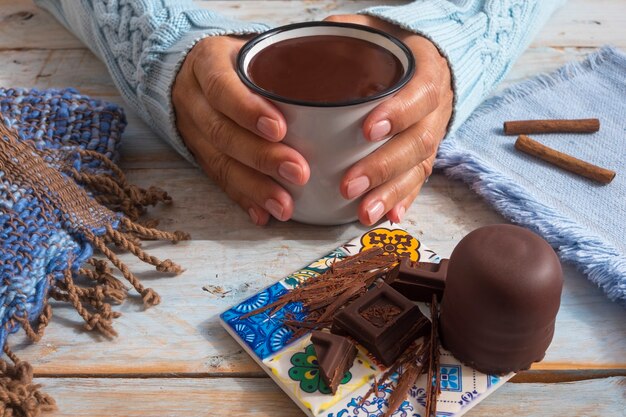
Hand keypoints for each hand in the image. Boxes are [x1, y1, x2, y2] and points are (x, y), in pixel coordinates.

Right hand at [173, 36, 309, 224]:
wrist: (196, 73)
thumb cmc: (242, 60)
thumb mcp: (257, 47)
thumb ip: (290, 58)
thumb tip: (349, 71)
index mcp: (207, 63)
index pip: (222, 87)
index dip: (248, 110)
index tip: (281, 129)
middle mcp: (194, 98)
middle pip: (223, 132)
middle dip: (262, 157)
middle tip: (299, 173)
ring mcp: (193, 130)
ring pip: (219, 164)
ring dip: (254, 188)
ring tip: (284, 206)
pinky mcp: (199, 155)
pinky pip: (219, 181)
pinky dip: (244, 199)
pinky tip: (263, 214)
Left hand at [325, 15, 452, 224]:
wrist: (421, 57)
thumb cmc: (388, 45)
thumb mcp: (368, 29)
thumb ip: (340, 33)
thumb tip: (299, 43)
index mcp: (425, 70)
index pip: (420, 92)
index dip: (399, 113)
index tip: (369, 129)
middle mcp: (435, 106)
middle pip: (420, 141)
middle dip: (384, 166)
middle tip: (349, 185)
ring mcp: (431, 132)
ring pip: (419, 167)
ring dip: (390, 192)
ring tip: (363, 212)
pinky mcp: (423, 154)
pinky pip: (418, 180)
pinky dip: (403, 200)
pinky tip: (387, 217)